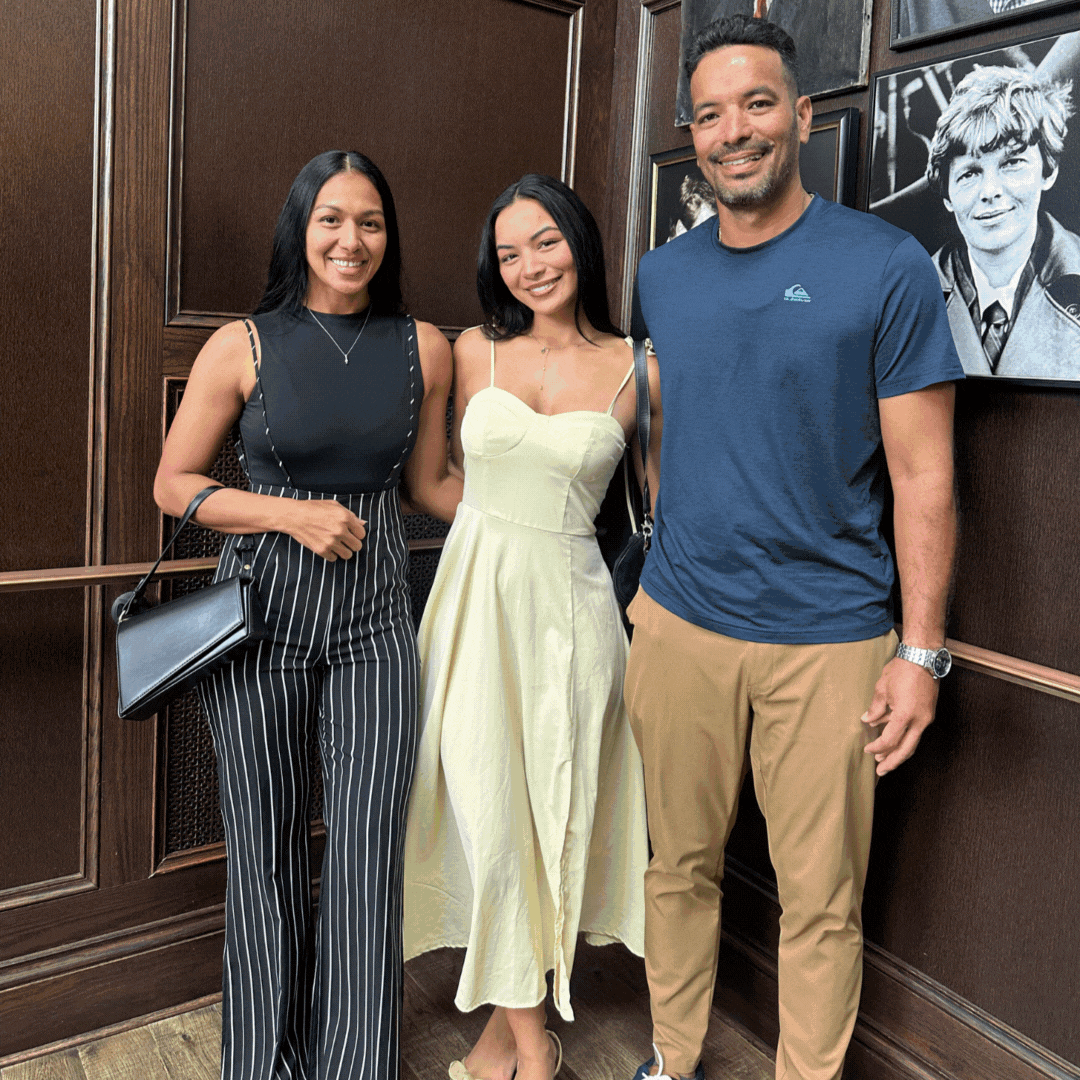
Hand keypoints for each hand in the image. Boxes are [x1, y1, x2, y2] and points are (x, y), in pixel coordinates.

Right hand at [282, 499, 365, 560]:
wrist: (293, 516)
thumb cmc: (313, 508)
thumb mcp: (334, 505)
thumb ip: (350, 515)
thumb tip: (363, 523)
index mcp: (345, 517)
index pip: (362, 534)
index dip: (356, 534)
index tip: (350, 533)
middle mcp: (340, 530)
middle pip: (357, 546)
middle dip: (352, 544)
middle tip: (344, 540)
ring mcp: (331, 541)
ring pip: (348, 555)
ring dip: (343, 551)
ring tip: (336, 545)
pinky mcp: (322, 550)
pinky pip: (334, 558)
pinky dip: (331, 554)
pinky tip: (326, 546)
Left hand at [862, 656, 938, 775]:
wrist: (923, 657)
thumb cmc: (902, 670)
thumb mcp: (882, 689)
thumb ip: (875, 709)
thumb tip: (867, 721)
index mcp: (905, 715)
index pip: (890, 741)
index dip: (878, 748)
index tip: (867, 750)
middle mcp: (920, 720)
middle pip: (906, 749)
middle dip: (892, 762)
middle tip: (880, 771)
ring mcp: (926, 717)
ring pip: (912, 742)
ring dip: (898, 751)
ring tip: (884, 759)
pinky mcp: (928, 713)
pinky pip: (915, 730)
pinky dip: (903, 736)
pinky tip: (890, 737)